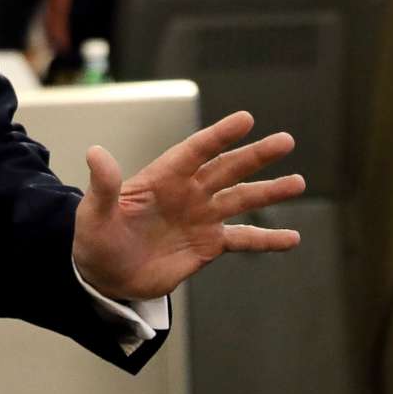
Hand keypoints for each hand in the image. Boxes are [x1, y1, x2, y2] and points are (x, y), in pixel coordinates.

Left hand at [72, 110, 305, 301]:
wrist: (105, 274)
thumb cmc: (96, 237)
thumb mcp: (95, 213)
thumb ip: (104, 185)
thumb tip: (95, 152)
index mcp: (163, 177)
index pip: (196, 151)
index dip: (220, 135)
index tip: (246, 119)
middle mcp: (189, 192)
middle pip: (228, 169)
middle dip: (256, 156)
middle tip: (286, 140)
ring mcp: (202, 217)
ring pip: (242, 199)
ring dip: (270, 191)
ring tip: (297, 182)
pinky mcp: (209, 245)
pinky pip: (244, 239)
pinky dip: (268, 240)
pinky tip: (293, 239)